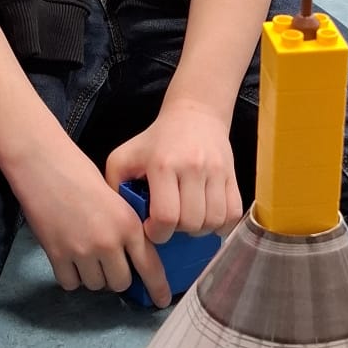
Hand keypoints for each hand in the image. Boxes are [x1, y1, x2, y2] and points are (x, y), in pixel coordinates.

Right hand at [14, 139, 171, 306]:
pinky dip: (71, 276)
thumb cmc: (81, 176)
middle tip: (107, 261)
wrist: (46, 167)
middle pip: (120, 283)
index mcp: (129, 225)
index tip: (161, 301)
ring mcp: (82, 251)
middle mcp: (109, 242)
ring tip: (84, 252)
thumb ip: (127, 229)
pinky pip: (70, 283)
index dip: (157, 288)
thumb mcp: (118, 200)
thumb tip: (133, 259)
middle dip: (116, 276)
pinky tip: (69, 257)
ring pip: (96, 285)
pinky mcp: (57, 255)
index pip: (150, 266)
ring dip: (92, 275)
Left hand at [105, 98, 241, 244]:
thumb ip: (115, 186)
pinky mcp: (232, 175)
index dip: (158, 233)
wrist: (195, 115)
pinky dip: (221, 224)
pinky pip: (233, 213)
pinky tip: (207, 217)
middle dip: (178, 231)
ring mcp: (216, 171)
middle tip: (171, 222)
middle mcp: (192, 167)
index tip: (152, 228)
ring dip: (199, 228)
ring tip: (188, 219)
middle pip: (191, 222)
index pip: (166, 216)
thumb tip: (119, 219)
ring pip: (213, 220)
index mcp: (163, 165)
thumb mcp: (124, 156)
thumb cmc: (156, 141)